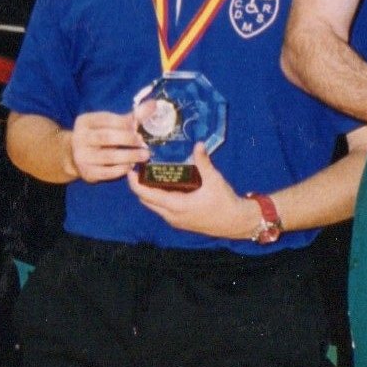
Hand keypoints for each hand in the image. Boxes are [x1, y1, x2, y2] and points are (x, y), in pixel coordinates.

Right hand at [66, 110, 147, 182]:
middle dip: (128, 139)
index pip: (106, 119)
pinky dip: (122, 169)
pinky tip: (131, 166)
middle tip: (143, 142)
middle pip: (106, 137)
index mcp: (85, 121)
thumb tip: (153, 105)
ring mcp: (82, 156)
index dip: (125, 122)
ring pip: (108, 156)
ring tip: (144, 155)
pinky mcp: (88, 173)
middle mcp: (80, 138)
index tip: (139, 126)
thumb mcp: (110, 124)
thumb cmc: (99, 136)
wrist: (76, 156)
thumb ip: (131, 117)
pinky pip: (107, 172)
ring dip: (129, 156)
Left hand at [129, 145, 255, 236]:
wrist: (236, 223)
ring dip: (149, 193)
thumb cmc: (225, 203)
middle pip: (146, 201)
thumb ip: (203, 162)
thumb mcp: (214, 180)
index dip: (135, 183)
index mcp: (176, 205)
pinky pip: (163, 209)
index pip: (147, 195)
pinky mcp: (181, 222)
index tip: (130, 170)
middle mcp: (171, 216)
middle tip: (139, 169)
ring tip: (149, 174)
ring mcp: (176, 220)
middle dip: (139, 186)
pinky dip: (159, 198)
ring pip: (154, 206)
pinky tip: (165, 185)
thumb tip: (198, 144)